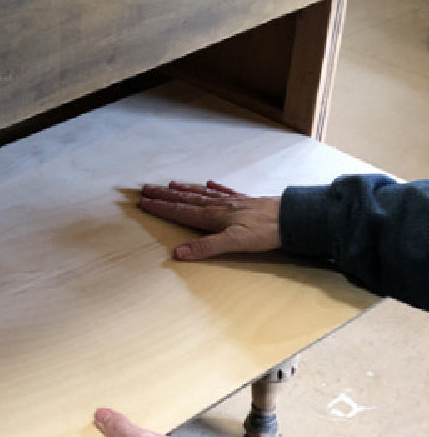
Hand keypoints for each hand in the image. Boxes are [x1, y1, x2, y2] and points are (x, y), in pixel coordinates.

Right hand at [139, 180, 280, 260]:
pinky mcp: (245, 201)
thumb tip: (178, 253)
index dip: (161, 208)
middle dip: (165, 196)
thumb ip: (205, 247)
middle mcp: (218, 206)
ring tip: (170, 184)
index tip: (143, 202)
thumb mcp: (233, 243)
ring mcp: (231, 202)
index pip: (180, 211)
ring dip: (184, 190)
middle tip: (147, 189)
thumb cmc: (264, 232)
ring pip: (202, 194)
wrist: (292, 218)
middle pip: (186, 199)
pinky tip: (209, 183)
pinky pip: (224, 192)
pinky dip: (214, 188)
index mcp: (212, 216)